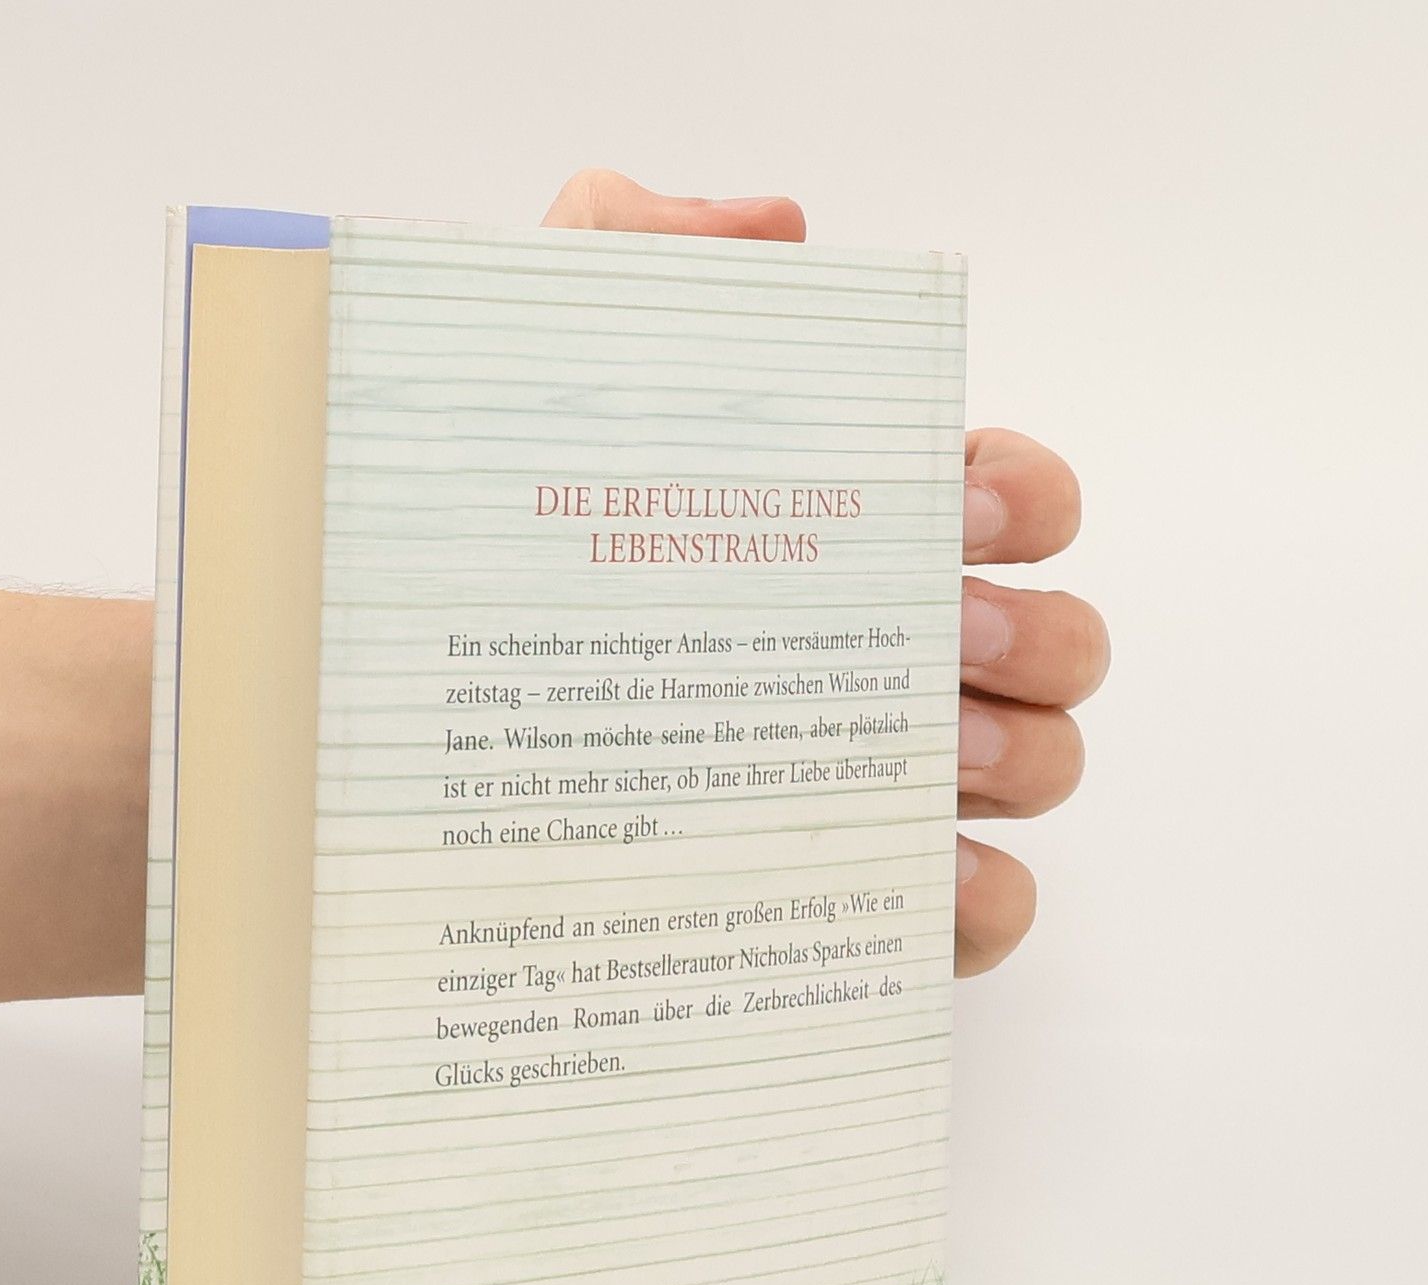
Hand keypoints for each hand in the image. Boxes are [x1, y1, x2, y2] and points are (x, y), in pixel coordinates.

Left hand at [544, 171, 1107, 976]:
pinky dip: (982, 897)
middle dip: (1031, 635)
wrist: (372, 733)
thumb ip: (629, 254)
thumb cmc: (466, 556)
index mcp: (840, 539)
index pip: (1009, 499)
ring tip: (923, 755)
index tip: (950, 503)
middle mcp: (878, 658)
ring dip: (1021, 756)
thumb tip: (774, 231)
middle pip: (1055, 642)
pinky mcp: (845, 902)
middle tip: (936, 637)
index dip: (1020, 496)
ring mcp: (873, 786)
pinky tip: (923, 875)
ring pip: (1042, 767)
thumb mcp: (527, 380)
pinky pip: (981, 911)